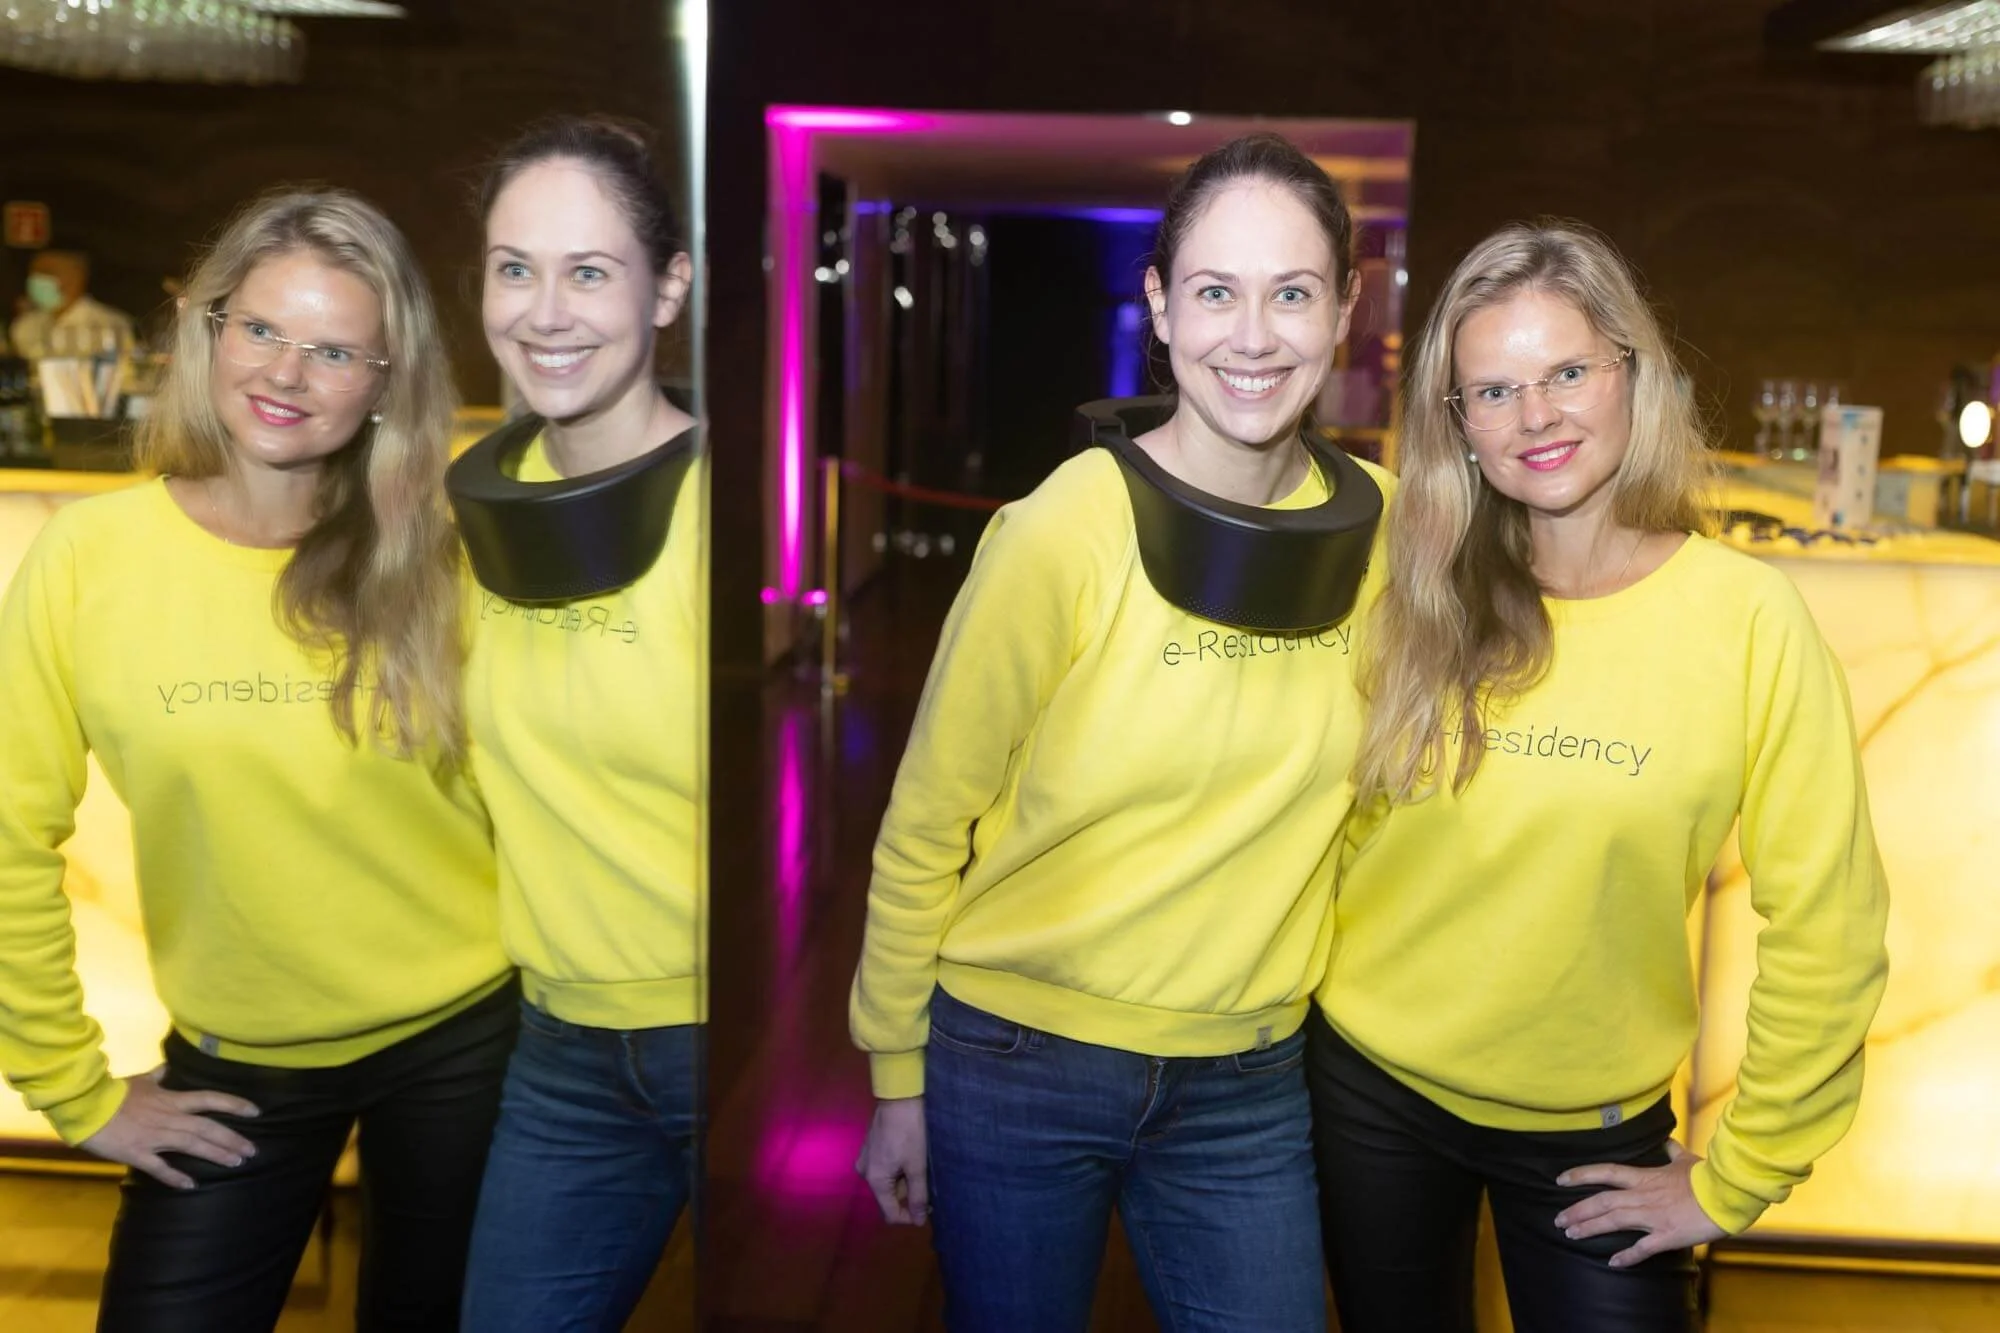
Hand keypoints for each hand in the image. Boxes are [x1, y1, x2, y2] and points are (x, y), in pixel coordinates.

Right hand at [79, 1067, 260, 1190]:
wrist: (85, 1106)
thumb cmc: (113, 1093)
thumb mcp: (140, 1080)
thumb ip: (157, 1077)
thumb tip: (167, 1068)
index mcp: (171, 1099)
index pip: (211, 1099)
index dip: (235, 1104)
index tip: (256, 1111)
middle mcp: (169, 1118)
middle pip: (208, 1127)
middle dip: (232, 1139)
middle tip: (252, 1151)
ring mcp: (155, 1137)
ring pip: (193, 1145)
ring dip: (216, 1154)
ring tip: (236, 1163)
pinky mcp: (138, 1153)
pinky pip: (160, 1167)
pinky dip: (176, 1177)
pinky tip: (192, 1185)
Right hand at [854, 1096, 927, 1224]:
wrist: (899, 1096)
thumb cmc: (910, 1132)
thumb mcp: (917, 1166)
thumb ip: (918, 1195)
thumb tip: (918, 1221)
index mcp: (875, 1180)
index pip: (890, 1214)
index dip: (910, 1217)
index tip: (929, 1209)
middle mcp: (865, 1173)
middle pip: (888, 1198)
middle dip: (909, 1197)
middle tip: (930, 1188)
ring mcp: (866, 1159)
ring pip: (888, 1183)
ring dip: (905, 1182)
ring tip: (923, 1172)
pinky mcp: (871, 1148)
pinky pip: (885, 1169)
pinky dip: (899, 1170)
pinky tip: (913, 1160)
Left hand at [1554, 1140, 1726, 1267]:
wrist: (1727, 1194)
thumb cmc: (1708, 1177)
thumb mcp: (1687, 1160)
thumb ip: (1673, 1152)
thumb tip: (1667, 1142)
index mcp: (1645, 1177)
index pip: (1606, 1172)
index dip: (1581, 1174)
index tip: (1561, 1180)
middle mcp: (1643, 1196)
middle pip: (1602, 1201)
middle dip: (1578, 1210)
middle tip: (1558, 1219)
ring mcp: (1653, 1216)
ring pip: (1613, 1221)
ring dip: (1590, 1228)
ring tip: (1571, 1234)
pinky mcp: (1667, 1236)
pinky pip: (1642, 1248)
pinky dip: (1627, 1256)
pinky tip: (1613, 1262)